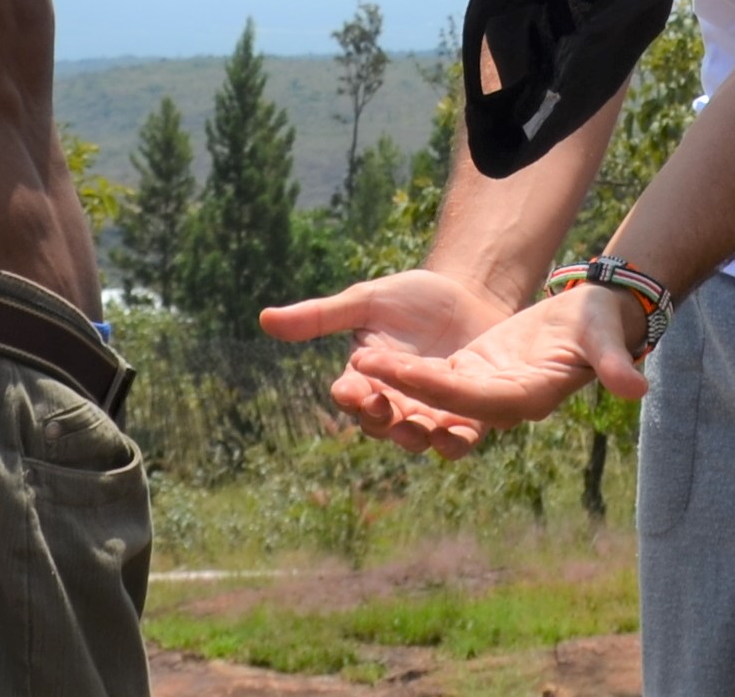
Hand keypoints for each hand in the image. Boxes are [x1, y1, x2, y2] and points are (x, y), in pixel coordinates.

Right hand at [261, 269, 512, 458]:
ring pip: (418, 436)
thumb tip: (264, 318)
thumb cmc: (414, 298)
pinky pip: (462, 437)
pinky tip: (455, 434)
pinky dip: (456, 440)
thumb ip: (321, 315)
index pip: (351, 394)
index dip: (349, 394)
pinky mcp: (471, 413)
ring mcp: (433, 411)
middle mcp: (396, 402)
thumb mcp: (366, 301)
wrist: (470, 294)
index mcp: (368, 379)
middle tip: (381, 411)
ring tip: (414, 430)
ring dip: (414, 437)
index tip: (347, 389)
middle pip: (382, 423)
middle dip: (380, 420)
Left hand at [343, 283, 648, 432]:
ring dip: (393, 391)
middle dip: (397, 397)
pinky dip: (401, 375)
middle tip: (352, 376)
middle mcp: (499, 404)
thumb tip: (636, 389)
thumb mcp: (605, 336)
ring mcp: (483, 391)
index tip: (387, 368)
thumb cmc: (601, 322)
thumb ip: (615, 364)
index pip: (467, 398)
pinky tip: (367, 360)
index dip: (427, 386)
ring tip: (351, 369)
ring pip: (428, 399)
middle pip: (439, 407)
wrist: (597, 316)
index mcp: (526, 398)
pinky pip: (431, 381)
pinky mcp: (473, 374)